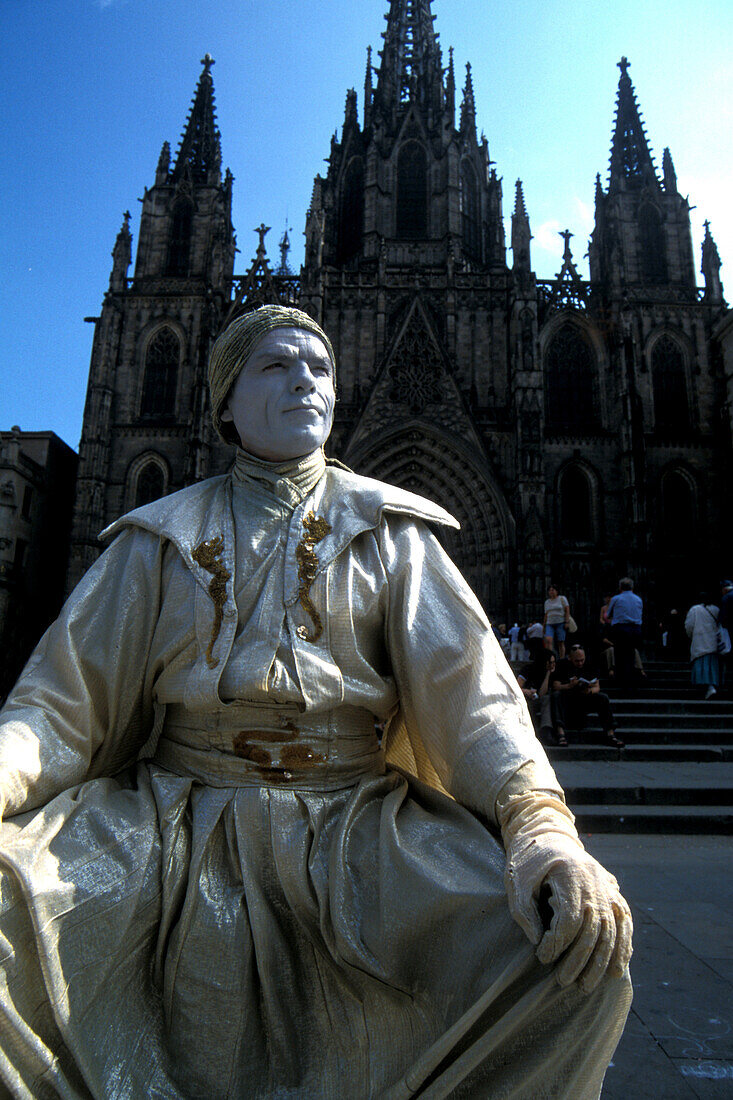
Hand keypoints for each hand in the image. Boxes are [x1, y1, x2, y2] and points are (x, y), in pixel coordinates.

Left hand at [502, 801, 632, 993]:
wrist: (548, 833)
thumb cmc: (527, 860)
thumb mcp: (516, 881)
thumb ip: (524, 911)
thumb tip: (540, 943)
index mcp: (568, 872)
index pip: (570, 918)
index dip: (557, 942)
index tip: (542, 957)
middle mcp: (594, 879)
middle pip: (594, 927)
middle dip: (580, 960)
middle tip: (565, 982)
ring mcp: (607, 884)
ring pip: (613, 928)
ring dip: (604, 961)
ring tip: (589, 985)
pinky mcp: (612, 889)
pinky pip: (625, 921)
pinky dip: (623, 946)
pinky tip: (617, 969)